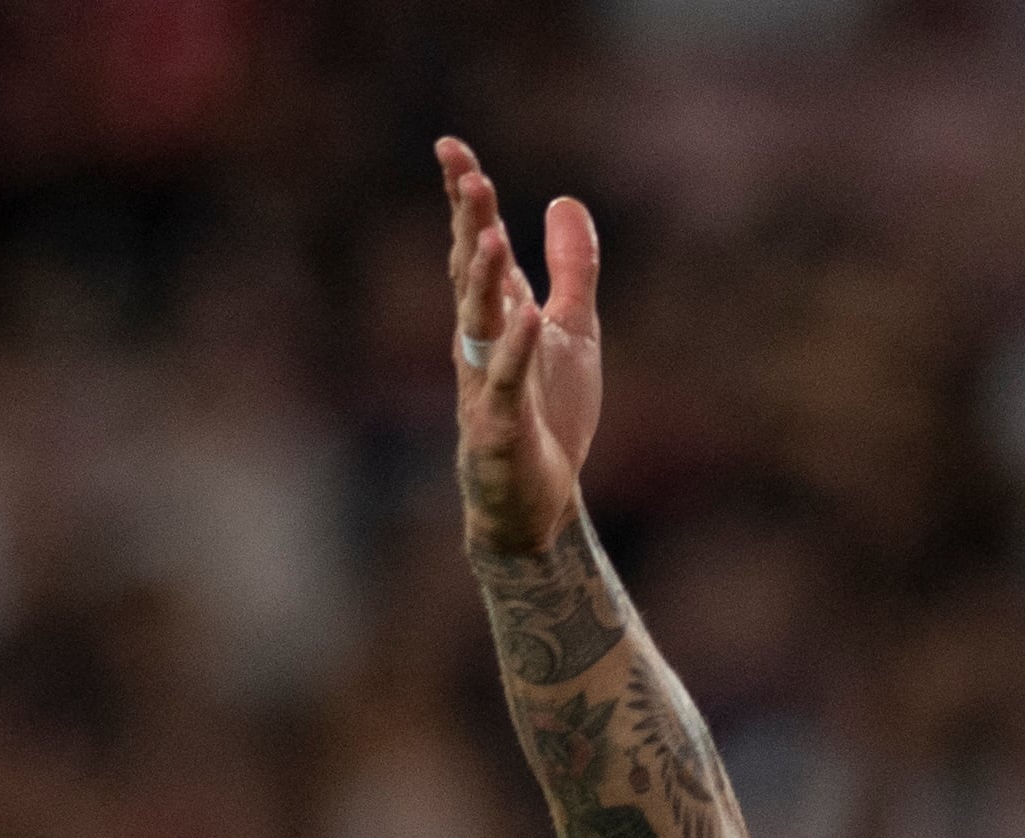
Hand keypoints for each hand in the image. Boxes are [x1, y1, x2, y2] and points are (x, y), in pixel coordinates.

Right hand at [439, 136, 602, 554]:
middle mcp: (480, 344)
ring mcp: (484, 385)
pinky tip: (525, 317)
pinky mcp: (498, 428)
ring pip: (479, 325)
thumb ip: (571, 269)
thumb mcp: (572, 331)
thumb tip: (566, 201)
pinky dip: (514, 351)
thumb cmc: (547, 415)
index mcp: (496, 317)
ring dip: (484, 282)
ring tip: (492, 236)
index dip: (466, 201)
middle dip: (469, 227)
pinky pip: (504, 385)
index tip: (452, 149)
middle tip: (467, 175)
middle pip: (470, 275)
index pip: (475, 249)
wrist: (537, 502)